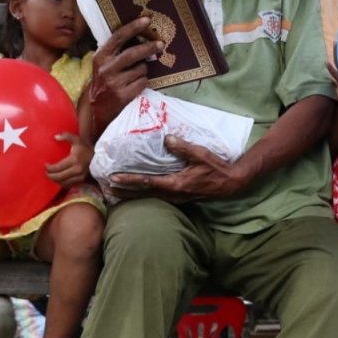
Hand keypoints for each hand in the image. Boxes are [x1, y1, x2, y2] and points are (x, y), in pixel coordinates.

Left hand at [45, 133, 93, 187]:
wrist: (100, 157)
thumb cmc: (86, 148)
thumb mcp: (77, 140)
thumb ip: (66, 136)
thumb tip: (55, 137)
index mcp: (74, 160)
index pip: (58, 167)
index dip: (49, 168)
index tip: (45, 165)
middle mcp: (77, 170)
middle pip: (59, 177)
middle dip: (50, 175)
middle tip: (46, 172)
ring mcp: (80, 177)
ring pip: (63, 183)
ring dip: (55, 180)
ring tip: (51, 176)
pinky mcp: (82, 181)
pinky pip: (69, 185)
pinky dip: (62, 183)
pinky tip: (59, 180)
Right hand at [89, 17, 163, 129]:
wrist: (96, 107)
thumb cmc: (104, 80)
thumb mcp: (104, 63)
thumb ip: (117, 51)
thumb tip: (141, 34)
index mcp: (101, 56)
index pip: (118, 37)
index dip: (133, 27)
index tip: (147, 19)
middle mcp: (106, 68)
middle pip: (133, 53)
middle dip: (149, 47)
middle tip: (161, 44)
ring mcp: (114, 83)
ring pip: (141, 69)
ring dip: (143, 70)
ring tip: (134, 75)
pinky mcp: (123, 96)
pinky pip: (142, 82)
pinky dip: (142, 82)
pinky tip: (134, 85)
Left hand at [109, 135, 244, 202]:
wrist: (230, 183)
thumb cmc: (216, 168)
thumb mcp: (200, 154)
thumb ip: (182, 147)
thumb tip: (166, 139)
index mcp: (176, 184)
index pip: (147, 182)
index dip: (129, 180)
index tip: (114, 178)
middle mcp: (174, 194)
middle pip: (144, 194)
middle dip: (125, 192)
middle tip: (107, 189)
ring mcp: (177, 198)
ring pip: (150, 198)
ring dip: (133, 196)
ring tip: (117, 193)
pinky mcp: (181, 198)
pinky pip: (158, 198)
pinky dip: (145, 196)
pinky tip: (140, 193)